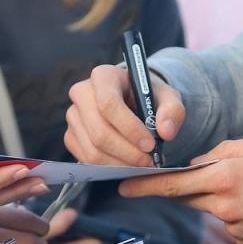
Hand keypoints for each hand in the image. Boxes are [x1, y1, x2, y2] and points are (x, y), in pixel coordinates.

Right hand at [65, 64, 184, 166]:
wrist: (132, 101)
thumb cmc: (148, 97)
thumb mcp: (168, 97)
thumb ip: (172, 111)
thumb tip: (165, 131)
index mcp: (103, 76)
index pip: (109, 104)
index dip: (130, 128)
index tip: (150, 144)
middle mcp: (81, 93)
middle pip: (99, 131)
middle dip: (127, 151)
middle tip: (148, 160)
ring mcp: (73, 116)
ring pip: (93, 149)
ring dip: (120, 163)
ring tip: (140, 163)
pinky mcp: (71, 136)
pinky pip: (86, 159)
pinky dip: (109, 167)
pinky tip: (126, 164)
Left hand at [122, 134, 242, 243]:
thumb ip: (222, 151)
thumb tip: (196, 162)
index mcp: (224, 177)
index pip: (172, 183)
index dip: (144, 185)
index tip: (122, 186)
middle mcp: (223, 206)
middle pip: (187, 198)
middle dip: (185, 188)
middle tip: (199, 177)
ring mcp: (234, 230)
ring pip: (213, 212)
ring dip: (222, 201)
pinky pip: (232, 229)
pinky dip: (240, 218)